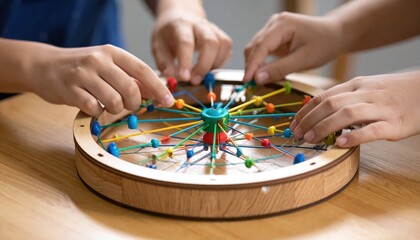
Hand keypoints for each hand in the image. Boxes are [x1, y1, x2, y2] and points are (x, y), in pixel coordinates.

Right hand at [30, 44, 173, 115]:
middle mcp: (98, 60)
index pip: (142, 69)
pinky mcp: (70, 90)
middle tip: (130, 106)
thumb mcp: (108, 66)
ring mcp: (83, 74)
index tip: (169, 101)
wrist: (44, 65)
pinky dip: (98, 113)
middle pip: (130, 89)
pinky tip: (93, 106)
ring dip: (116, 109)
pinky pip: (95, 109)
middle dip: (135, 103)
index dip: (158, 88)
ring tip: (108, 104)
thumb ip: (131, 77)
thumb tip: (157, 92)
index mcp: (112, 52)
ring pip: (114, 101)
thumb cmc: (84, 68)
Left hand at [152, 7, 231, 84]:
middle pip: (210, 42)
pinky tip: (209, 69)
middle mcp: (199, 25)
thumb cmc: (168, 33)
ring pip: (223, 45)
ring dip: (215, 64)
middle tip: (195, 81)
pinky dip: (221, 62)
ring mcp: (213, 29)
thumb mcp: (158, 46)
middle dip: (204, 65)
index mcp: (180, 25)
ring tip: (202, 75)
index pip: (186, 42)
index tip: (184, 78)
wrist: (179, 16)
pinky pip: (227, 49)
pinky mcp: (221, 36)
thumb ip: (164, 62)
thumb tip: (171, 76)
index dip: (186, 62)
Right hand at [243, 12, 342, 83]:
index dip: (251, 65)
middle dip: (251, 66)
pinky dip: (261, 62)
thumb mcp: (304, 60)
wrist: (335, 34)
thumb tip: (257, 79)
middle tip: (252, 86)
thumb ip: (279, 69)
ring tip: (258, 82)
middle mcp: (274, 23)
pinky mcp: (274, 35)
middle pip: (254, 47)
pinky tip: (264, 74)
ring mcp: (273, 28)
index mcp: (282, 25)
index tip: (246, 82)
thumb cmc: (324, 44)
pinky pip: (262, 50)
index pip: (260, 46)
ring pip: (255, 48)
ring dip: (255, 65)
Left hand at [290, 72, 419, 146]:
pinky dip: (354, 137)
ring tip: (311, 139)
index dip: (305, 111)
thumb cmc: (394, 92)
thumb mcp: (367, 88)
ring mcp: (381, 108)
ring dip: (325, 127)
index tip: (294, 125)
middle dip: (310, 120)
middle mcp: (365, 93)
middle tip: (297, 135)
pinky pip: (372, 130)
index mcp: (356, 85)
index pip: (323, 97)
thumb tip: (319, 113)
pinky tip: (340, 143)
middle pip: (331, 104)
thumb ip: (345, 98)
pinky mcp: (395, 123)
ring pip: (347, 114)